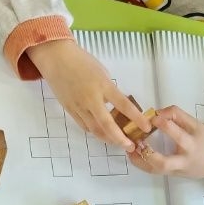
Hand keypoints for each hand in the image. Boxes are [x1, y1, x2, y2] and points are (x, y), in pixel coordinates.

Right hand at [26, 39, 146, 151]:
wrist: (56, 58)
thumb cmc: (81, 61)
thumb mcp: (102, 73)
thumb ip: (110, 90)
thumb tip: (118, 107)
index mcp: (103, 85)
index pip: (124, 105)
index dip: (137, 118)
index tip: (147, 127)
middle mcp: (91, 99)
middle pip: (107, 125)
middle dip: (120, 139)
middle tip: (130, 146)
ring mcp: (79, 106)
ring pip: (95, 129)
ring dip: (108, 139)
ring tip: (118, 143)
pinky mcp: (70, 110)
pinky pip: (84, 126)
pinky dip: (95, 132)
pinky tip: (103, 134)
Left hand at [129, 105, 203, 180]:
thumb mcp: (195, 124)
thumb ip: (177, 115)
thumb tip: (157, 112)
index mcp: (192, 144)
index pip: (178, 135)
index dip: (164, 124)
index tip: (153, 116)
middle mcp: (183, 160)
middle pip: (164, 163)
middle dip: (149, 154)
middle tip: (138, 142)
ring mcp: (177, 170)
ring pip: (156, 171)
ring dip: (141, 161)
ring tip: (130, 149)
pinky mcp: (172, 175)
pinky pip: (155, 172)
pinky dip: (142, 164)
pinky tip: (133, 155)